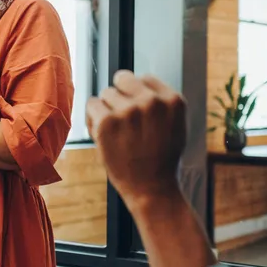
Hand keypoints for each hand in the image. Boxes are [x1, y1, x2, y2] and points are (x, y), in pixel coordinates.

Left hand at [86, 70, 187, 205]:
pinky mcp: (107, 122)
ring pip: (106, 93)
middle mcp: (152, 101)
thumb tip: (138, 81)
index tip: (136, 111)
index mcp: (172, 100)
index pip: (145, 78)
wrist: (151, 188)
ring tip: (115, 131)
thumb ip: (161, 103)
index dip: (137, 94)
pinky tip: (103, 133)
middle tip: (122, 118)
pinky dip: (93, 118)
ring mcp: (129, 111)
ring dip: (106, 109)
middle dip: (120, 95)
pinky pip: (92, 104)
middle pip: (123, 78)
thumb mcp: (175, 125)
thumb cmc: (161, 159)